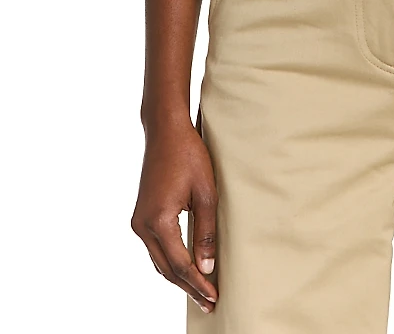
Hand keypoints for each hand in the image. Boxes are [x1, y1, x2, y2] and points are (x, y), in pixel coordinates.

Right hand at [131, 116, 218, 313]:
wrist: (165, 131)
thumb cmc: (188, 155)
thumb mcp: (206, 192)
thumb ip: (206, 231)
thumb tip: (207, 267)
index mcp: (159, 220)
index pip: (180, 265)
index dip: (198, 284)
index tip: (214, 298)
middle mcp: (142, 225)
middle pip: (166, 268)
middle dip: (188, 287)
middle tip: (209, 303)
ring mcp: (139, 221)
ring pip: (158, 261)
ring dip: (178, 277)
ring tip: (200, 291)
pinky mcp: (141, 215)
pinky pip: (155, 248)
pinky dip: (170, 262)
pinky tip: (185, 268)